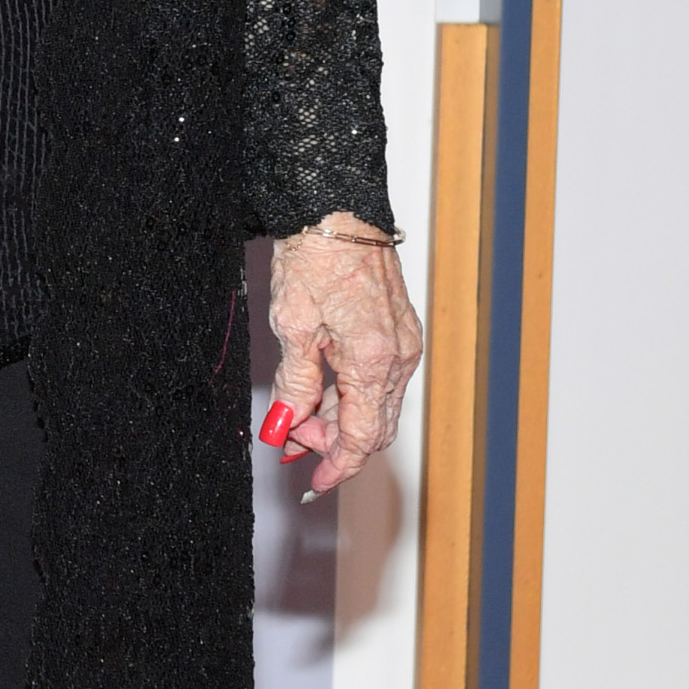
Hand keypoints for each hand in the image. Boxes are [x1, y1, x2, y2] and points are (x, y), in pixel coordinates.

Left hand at [266, 218, 422, 497]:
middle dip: (332, 442)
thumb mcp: (292, 325)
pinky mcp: (399, 331)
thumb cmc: (316, 255)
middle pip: (371, 427)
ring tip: (296, 412)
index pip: (360, 437)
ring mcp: (404, 343)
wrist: (338, 207)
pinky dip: (352, 395)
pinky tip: (321, 390)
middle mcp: (399, 356)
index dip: (336, 465)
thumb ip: (293, 383)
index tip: (313, 480)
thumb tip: (284, 425)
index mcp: (373, 360)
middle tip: (289, 437)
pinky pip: (380, 381)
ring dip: (339, 419)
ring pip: (376, 405)